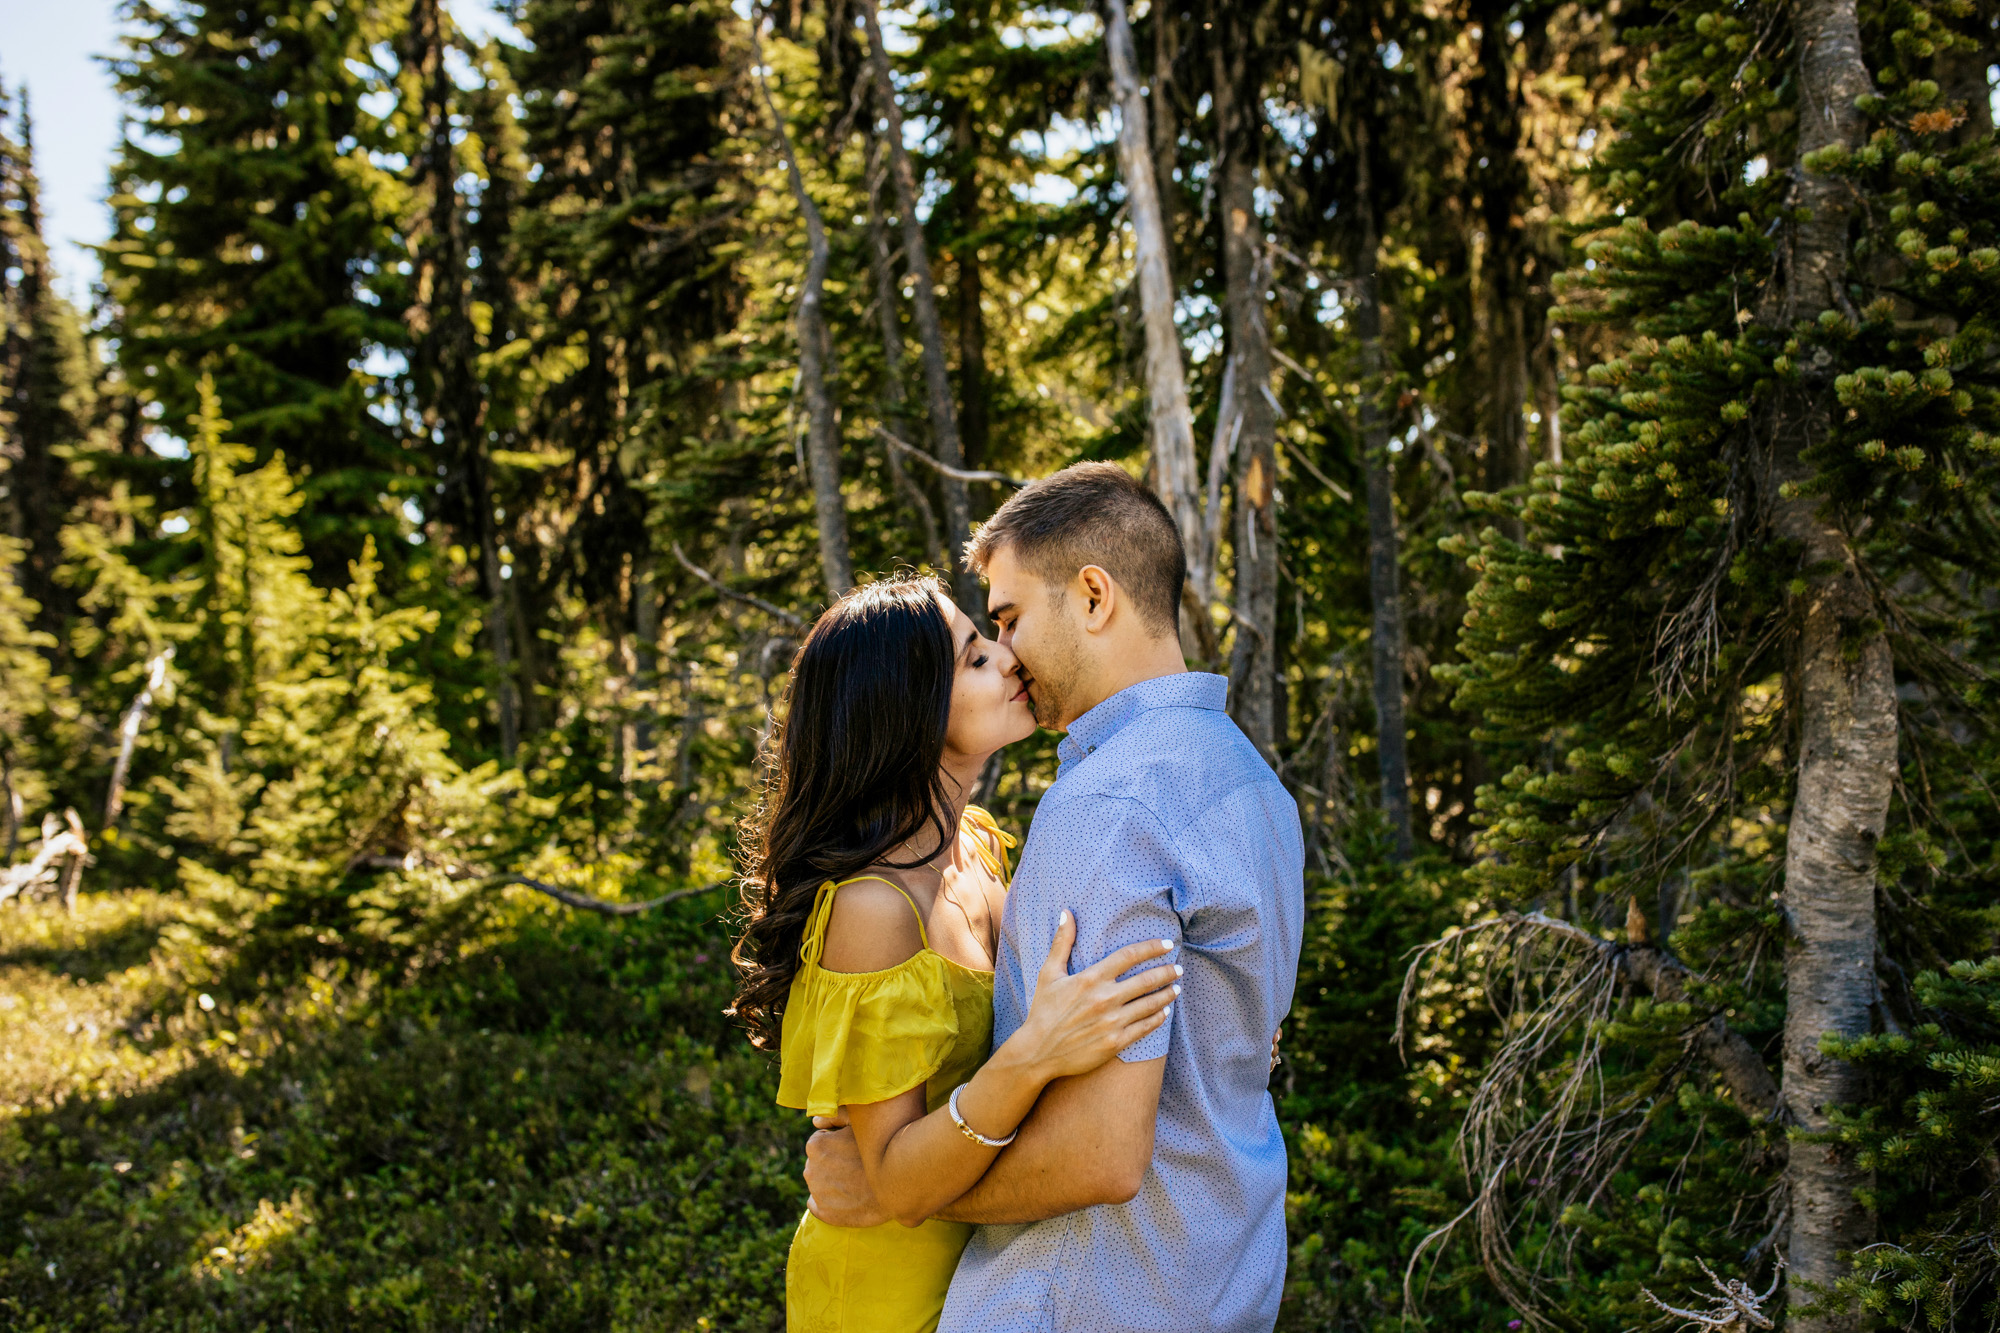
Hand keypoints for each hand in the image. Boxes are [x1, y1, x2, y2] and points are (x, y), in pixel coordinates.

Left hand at [804, 1120, 889, 1228]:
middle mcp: (810, 1170)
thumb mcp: (860, 1122)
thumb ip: (835, 1115)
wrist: (900, 1182)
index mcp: (816, 1145)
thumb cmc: (882, 1147)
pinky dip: (829, 1201)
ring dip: (832, 1181)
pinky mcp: (825, 1213)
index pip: (821, 1141)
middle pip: (819, 1163)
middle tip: (857, 1164)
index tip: (853, 1148)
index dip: (838, 1142)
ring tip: (856, 1180)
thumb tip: (815, 1121)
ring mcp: (817, 1193)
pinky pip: (817, 1205)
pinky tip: (848, 1197)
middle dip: (833, 1162)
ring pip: (819, 1183)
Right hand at [1008, 911, 1178, 1082]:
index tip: (1167, 944)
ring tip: (1177, 988)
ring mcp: (1112, 1022)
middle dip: (1167, 972)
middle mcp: (1104, 999)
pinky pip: (1144, 1028)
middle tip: (1178, 967)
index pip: (1129, 956)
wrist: (1038, 1052)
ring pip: (1150, 1004)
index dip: (1151, 948)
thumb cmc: (1043, 1010)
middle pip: (1146, 980)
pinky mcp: (1115, 1042)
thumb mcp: (1048, 974)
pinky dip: (1158, 1018)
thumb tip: (1066, 913)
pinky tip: (1164, 1012)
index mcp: (1091, 978)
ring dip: (1167, 994)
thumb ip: (1062, 942)